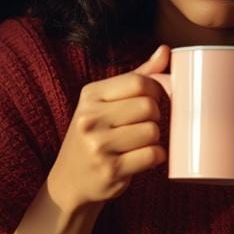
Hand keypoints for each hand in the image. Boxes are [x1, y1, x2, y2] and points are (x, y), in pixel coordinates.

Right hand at [46, 45, 169, 216]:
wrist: (69, 181)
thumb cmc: (94, 136)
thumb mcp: (105, 102)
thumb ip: (137, 76)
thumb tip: (165, 51)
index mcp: (90, 95)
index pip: (139, 82)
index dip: (156, 90)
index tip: (153, 100)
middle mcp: (90, 118)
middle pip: (149, 106)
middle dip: (155, 117)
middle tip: (145, 124)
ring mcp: (98, 146)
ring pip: (152, 131)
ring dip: (155, 138)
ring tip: (141, 142)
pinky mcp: (110, 170)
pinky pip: (152, 155)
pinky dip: (156, 157)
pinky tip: (144, 158)